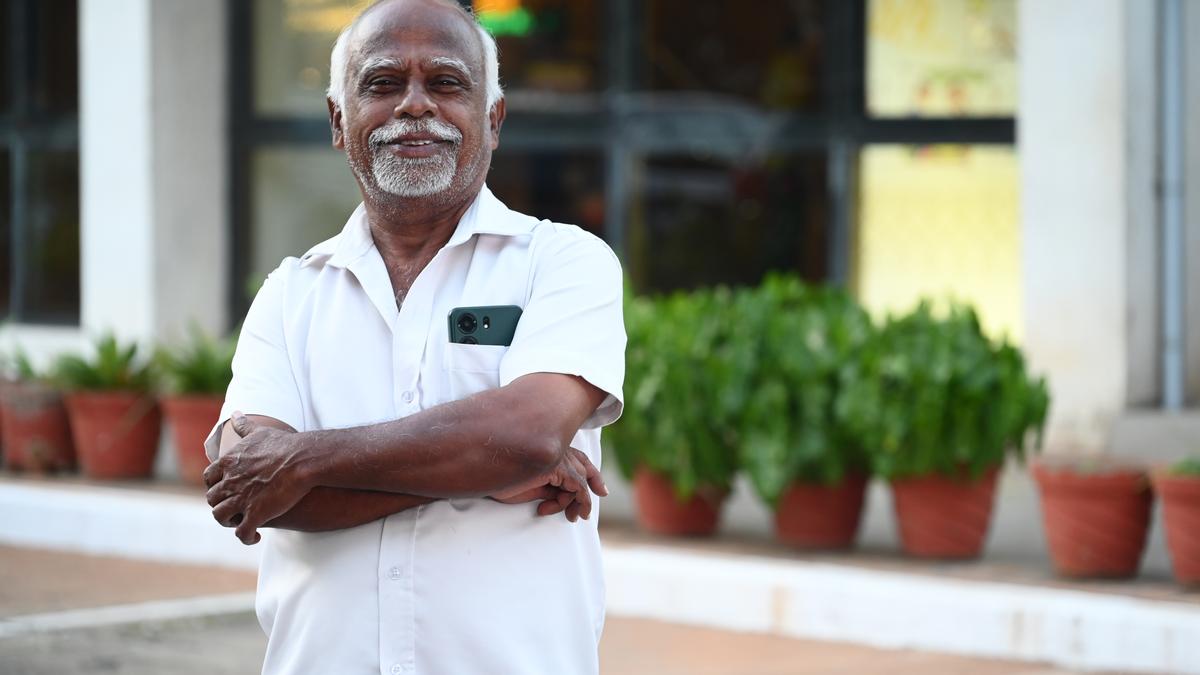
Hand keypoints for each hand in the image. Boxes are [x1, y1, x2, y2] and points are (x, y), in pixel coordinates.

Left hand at [204, 412, 313, 544]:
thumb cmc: (284, 445)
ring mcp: (242, 499)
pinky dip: (246, 538)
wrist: (303, 460)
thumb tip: (235, 413)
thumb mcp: (260, 432)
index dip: (215, 485)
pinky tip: (256, 537)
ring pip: (221, 517)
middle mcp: (230, 482)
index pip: (208, 478)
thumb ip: (244, 426)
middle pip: (213, 499)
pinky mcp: (256, 514)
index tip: (225, 488)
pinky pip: (243, 533)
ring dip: (229, 521)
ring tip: (241, 522)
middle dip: (221, 504)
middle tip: (235, 506)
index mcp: (228, 463)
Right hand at [490, 447, 606, 521]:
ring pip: (580, 480)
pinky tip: (568, 514)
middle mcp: (556, 447)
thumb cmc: (501, 478)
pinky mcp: (554, 465)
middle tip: (589, 508)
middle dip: (590, 487)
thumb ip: (550, 486)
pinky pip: (577, 486)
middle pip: (584, 466)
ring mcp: (556, 454)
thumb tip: (566, 497)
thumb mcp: (532, 485)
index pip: (579, 457)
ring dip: (576, 502)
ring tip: (569, 517)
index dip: (593, 474)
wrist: (483, 473)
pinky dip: (577, 501)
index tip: (601, 491)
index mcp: (550, 447)